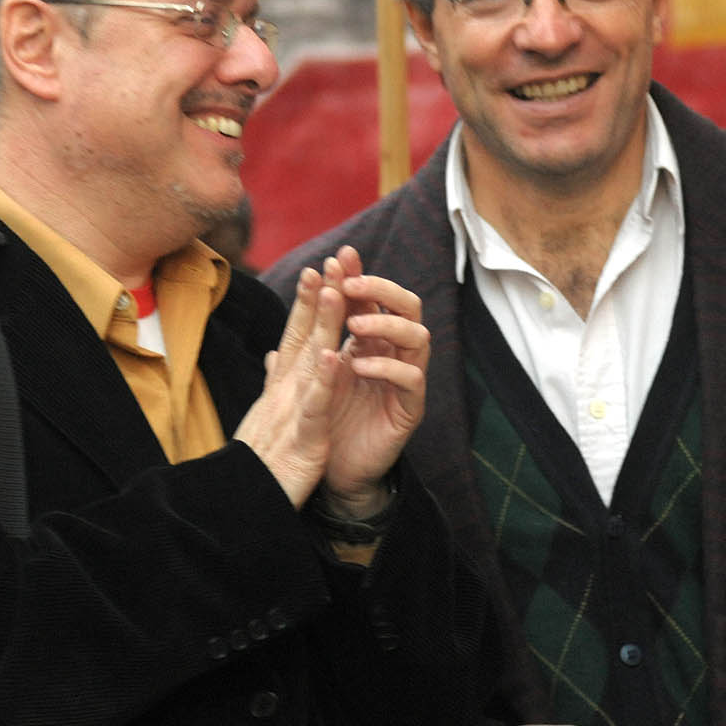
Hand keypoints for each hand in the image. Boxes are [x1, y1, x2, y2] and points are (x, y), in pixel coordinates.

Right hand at [234, 262, 350, 507]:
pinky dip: (323, 381)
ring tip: (333, 290)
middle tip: (327, 261)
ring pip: (309, 362)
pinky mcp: (303, 437)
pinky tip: (332, 356)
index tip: (320, 269)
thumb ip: (275, 382)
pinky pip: (314, 405)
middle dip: (316, 298)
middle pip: (303, 337)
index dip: (309, 303)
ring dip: (321, 326)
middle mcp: (284, 391)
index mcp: (283, 387)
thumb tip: (275, 354)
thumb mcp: (271, 416)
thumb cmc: (262, 462)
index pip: (297, 337)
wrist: (249, 503)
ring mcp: (291, 411)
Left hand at [316, 247, 428, 516]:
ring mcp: (406, 380)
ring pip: (419, 337)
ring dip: (387, 324)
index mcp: (372, 339)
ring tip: (355, 326)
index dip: (360, 274)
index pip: (375, 297)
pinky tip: (358, 365)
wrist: (332, 468)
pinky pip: (412, 379)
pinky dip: (387, 367)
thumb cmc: (326, 415)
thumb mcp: (316, 366)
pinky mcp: (410, 408)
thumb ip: (315, 330)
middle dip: (383, 289)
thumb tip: (307, 287)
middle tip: (353, 284)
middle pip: (408, 306)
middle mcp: (394, 353)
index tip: (338, 257)